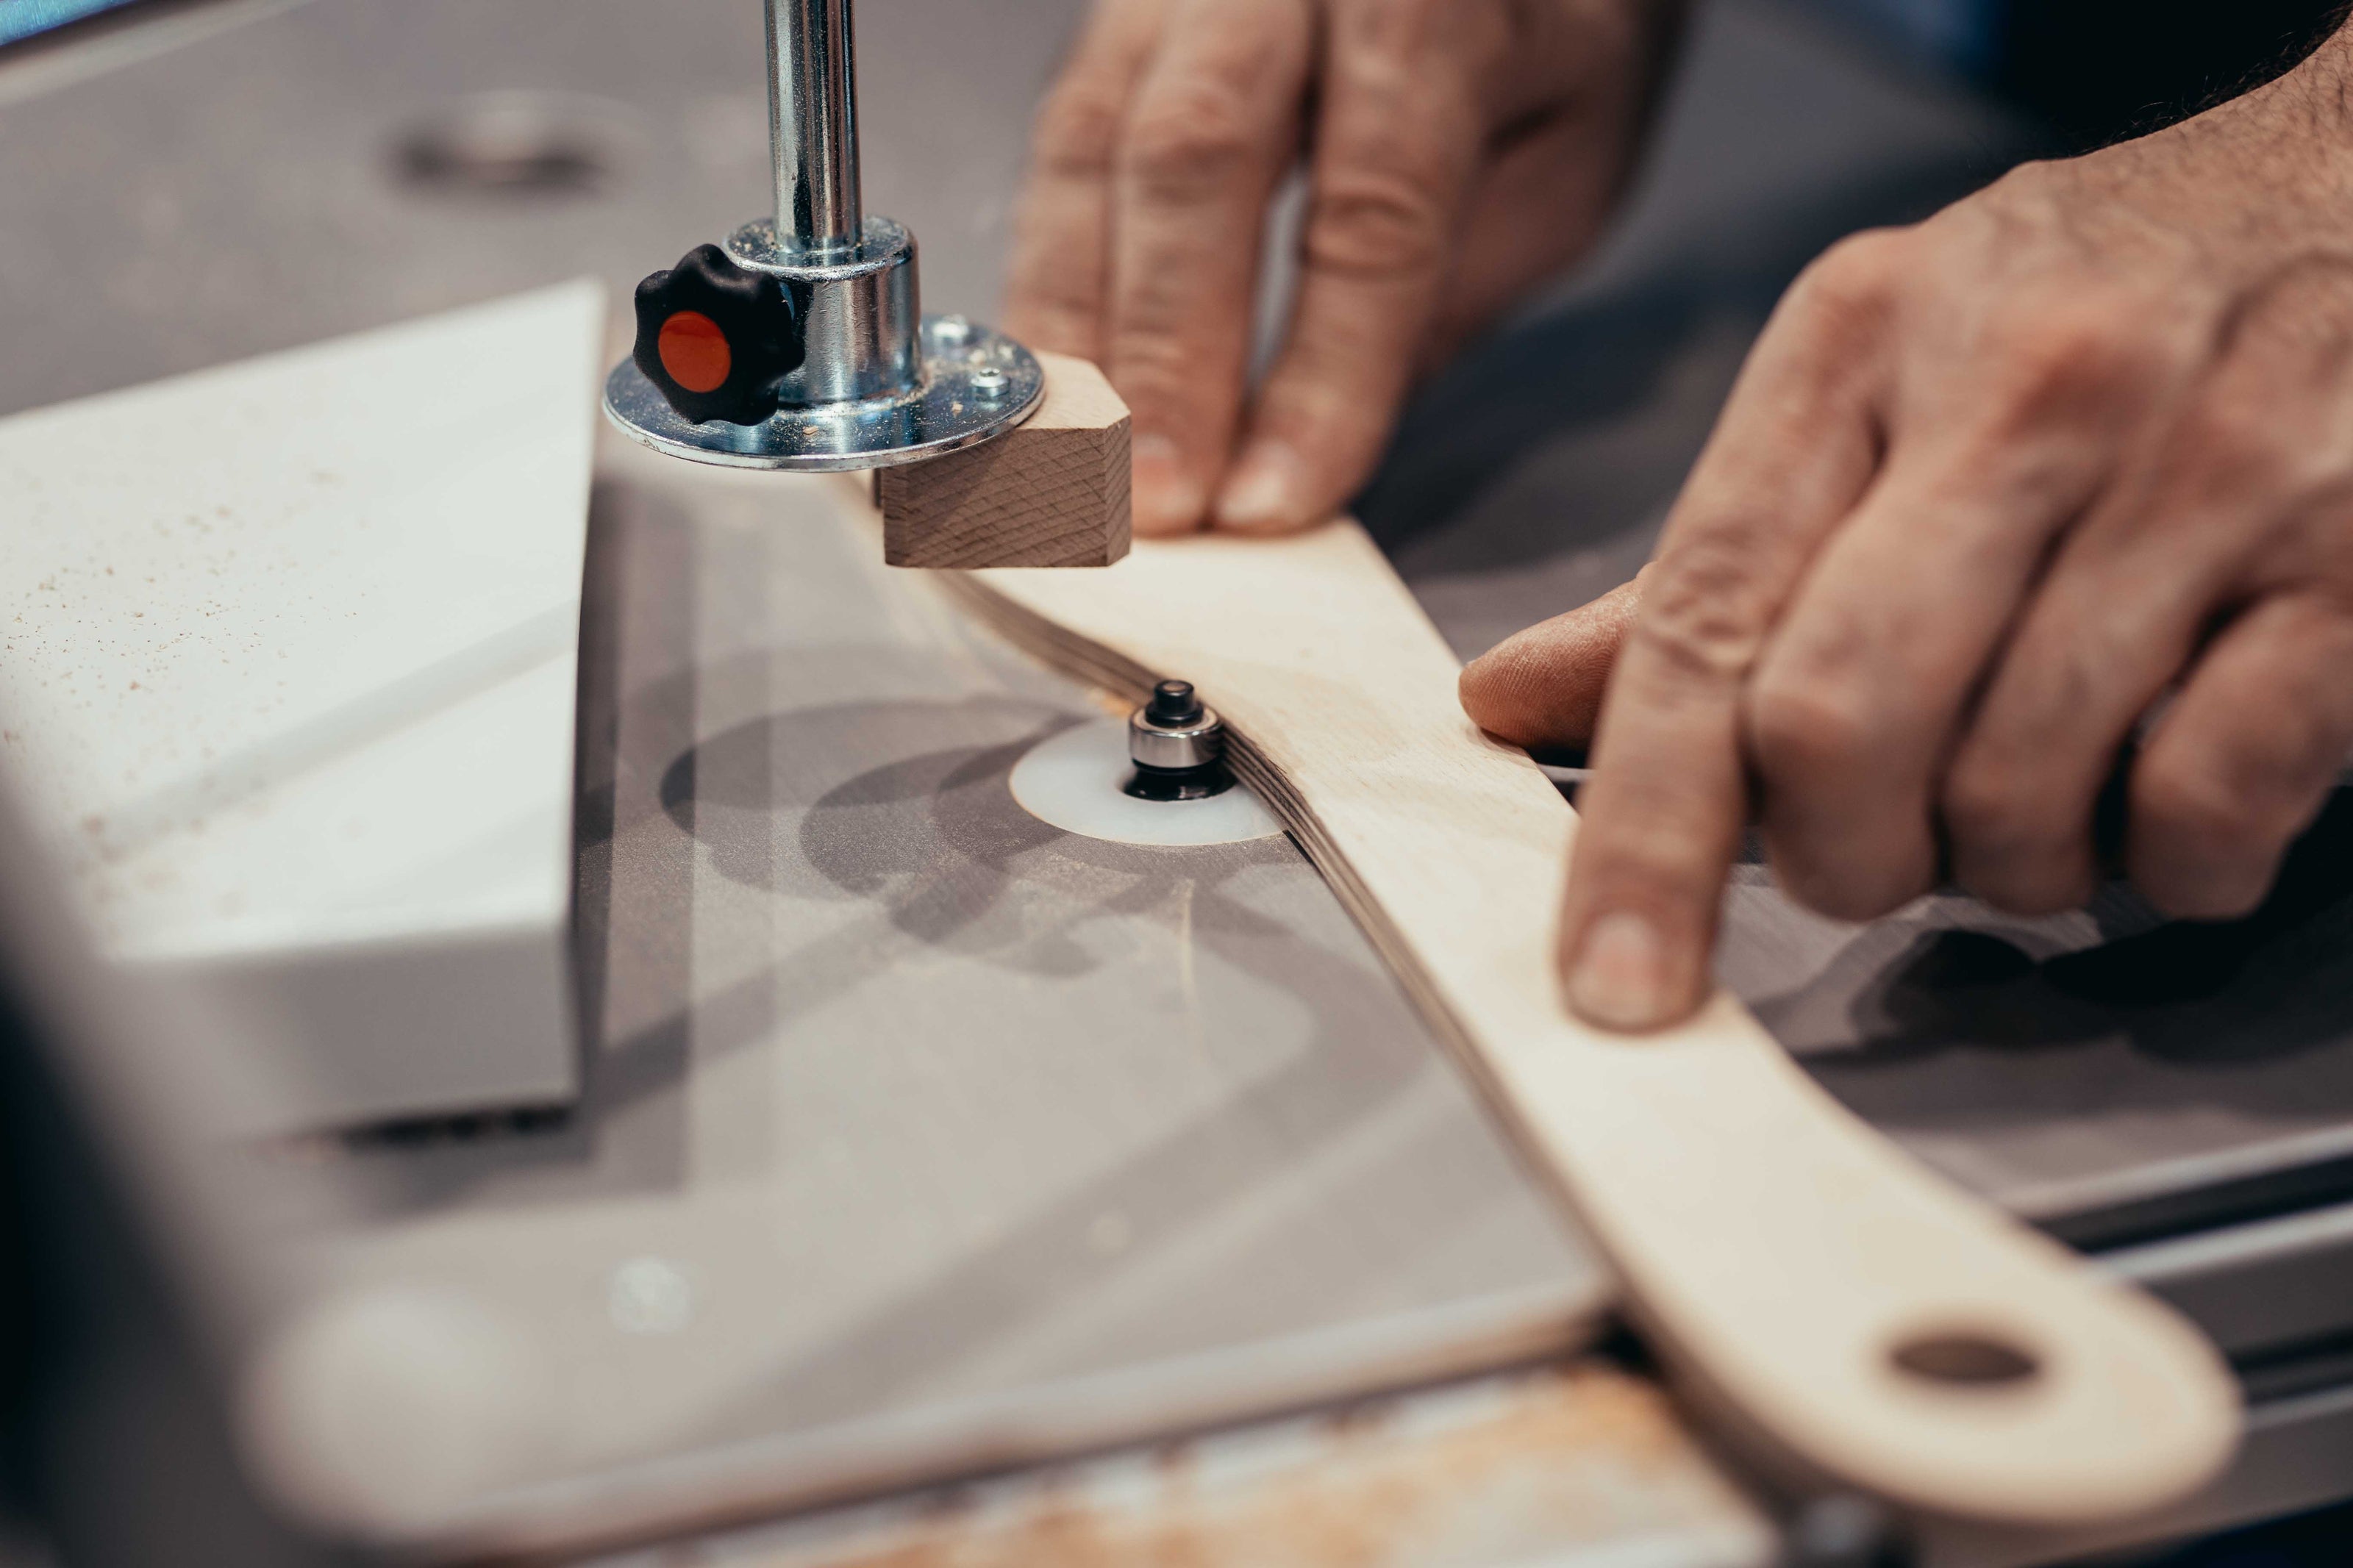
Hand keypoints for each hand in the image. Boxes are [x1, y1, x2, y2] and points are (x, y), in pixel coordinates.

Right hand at [1003, 0, 1677, 536]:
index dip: (1323, 372)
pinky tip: (1050, 393)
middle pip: (1197, 160)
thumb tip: (1309, 452)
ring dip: (1082, 334)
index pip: (1373, 207)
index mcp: (1432, 2)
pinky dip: (1047, 289)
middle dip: (1171, 353)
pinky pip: (1055, 155)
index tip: (1277, 500)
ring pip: (1094, 151)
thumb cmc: (1536, 43)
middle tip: (1162, 504)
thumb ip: (1448, 293)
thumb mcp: (1561, 164)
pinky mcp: (1111, 26)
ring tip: (1085, 471)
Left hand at [1462, 27, 2352, 1029]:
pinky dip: (2169, 862)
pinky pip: (2205, 806)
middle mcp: (2026, 391)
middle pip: (1834, 724)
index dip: (1639, 831)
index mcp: (1858, 343)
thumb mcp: (1872, 381)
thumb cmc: (2094, 314)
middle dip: (1838, 854)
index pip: (1697, 626)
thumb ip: (1708, 570)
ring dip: (2011, 863)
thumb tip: (1506, 703)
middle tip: (1878, 844)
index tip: (1614, 984)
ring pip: (2016, 793)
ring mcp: (2208, 470)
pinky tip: (2174, 788)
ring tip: (2046, 783)